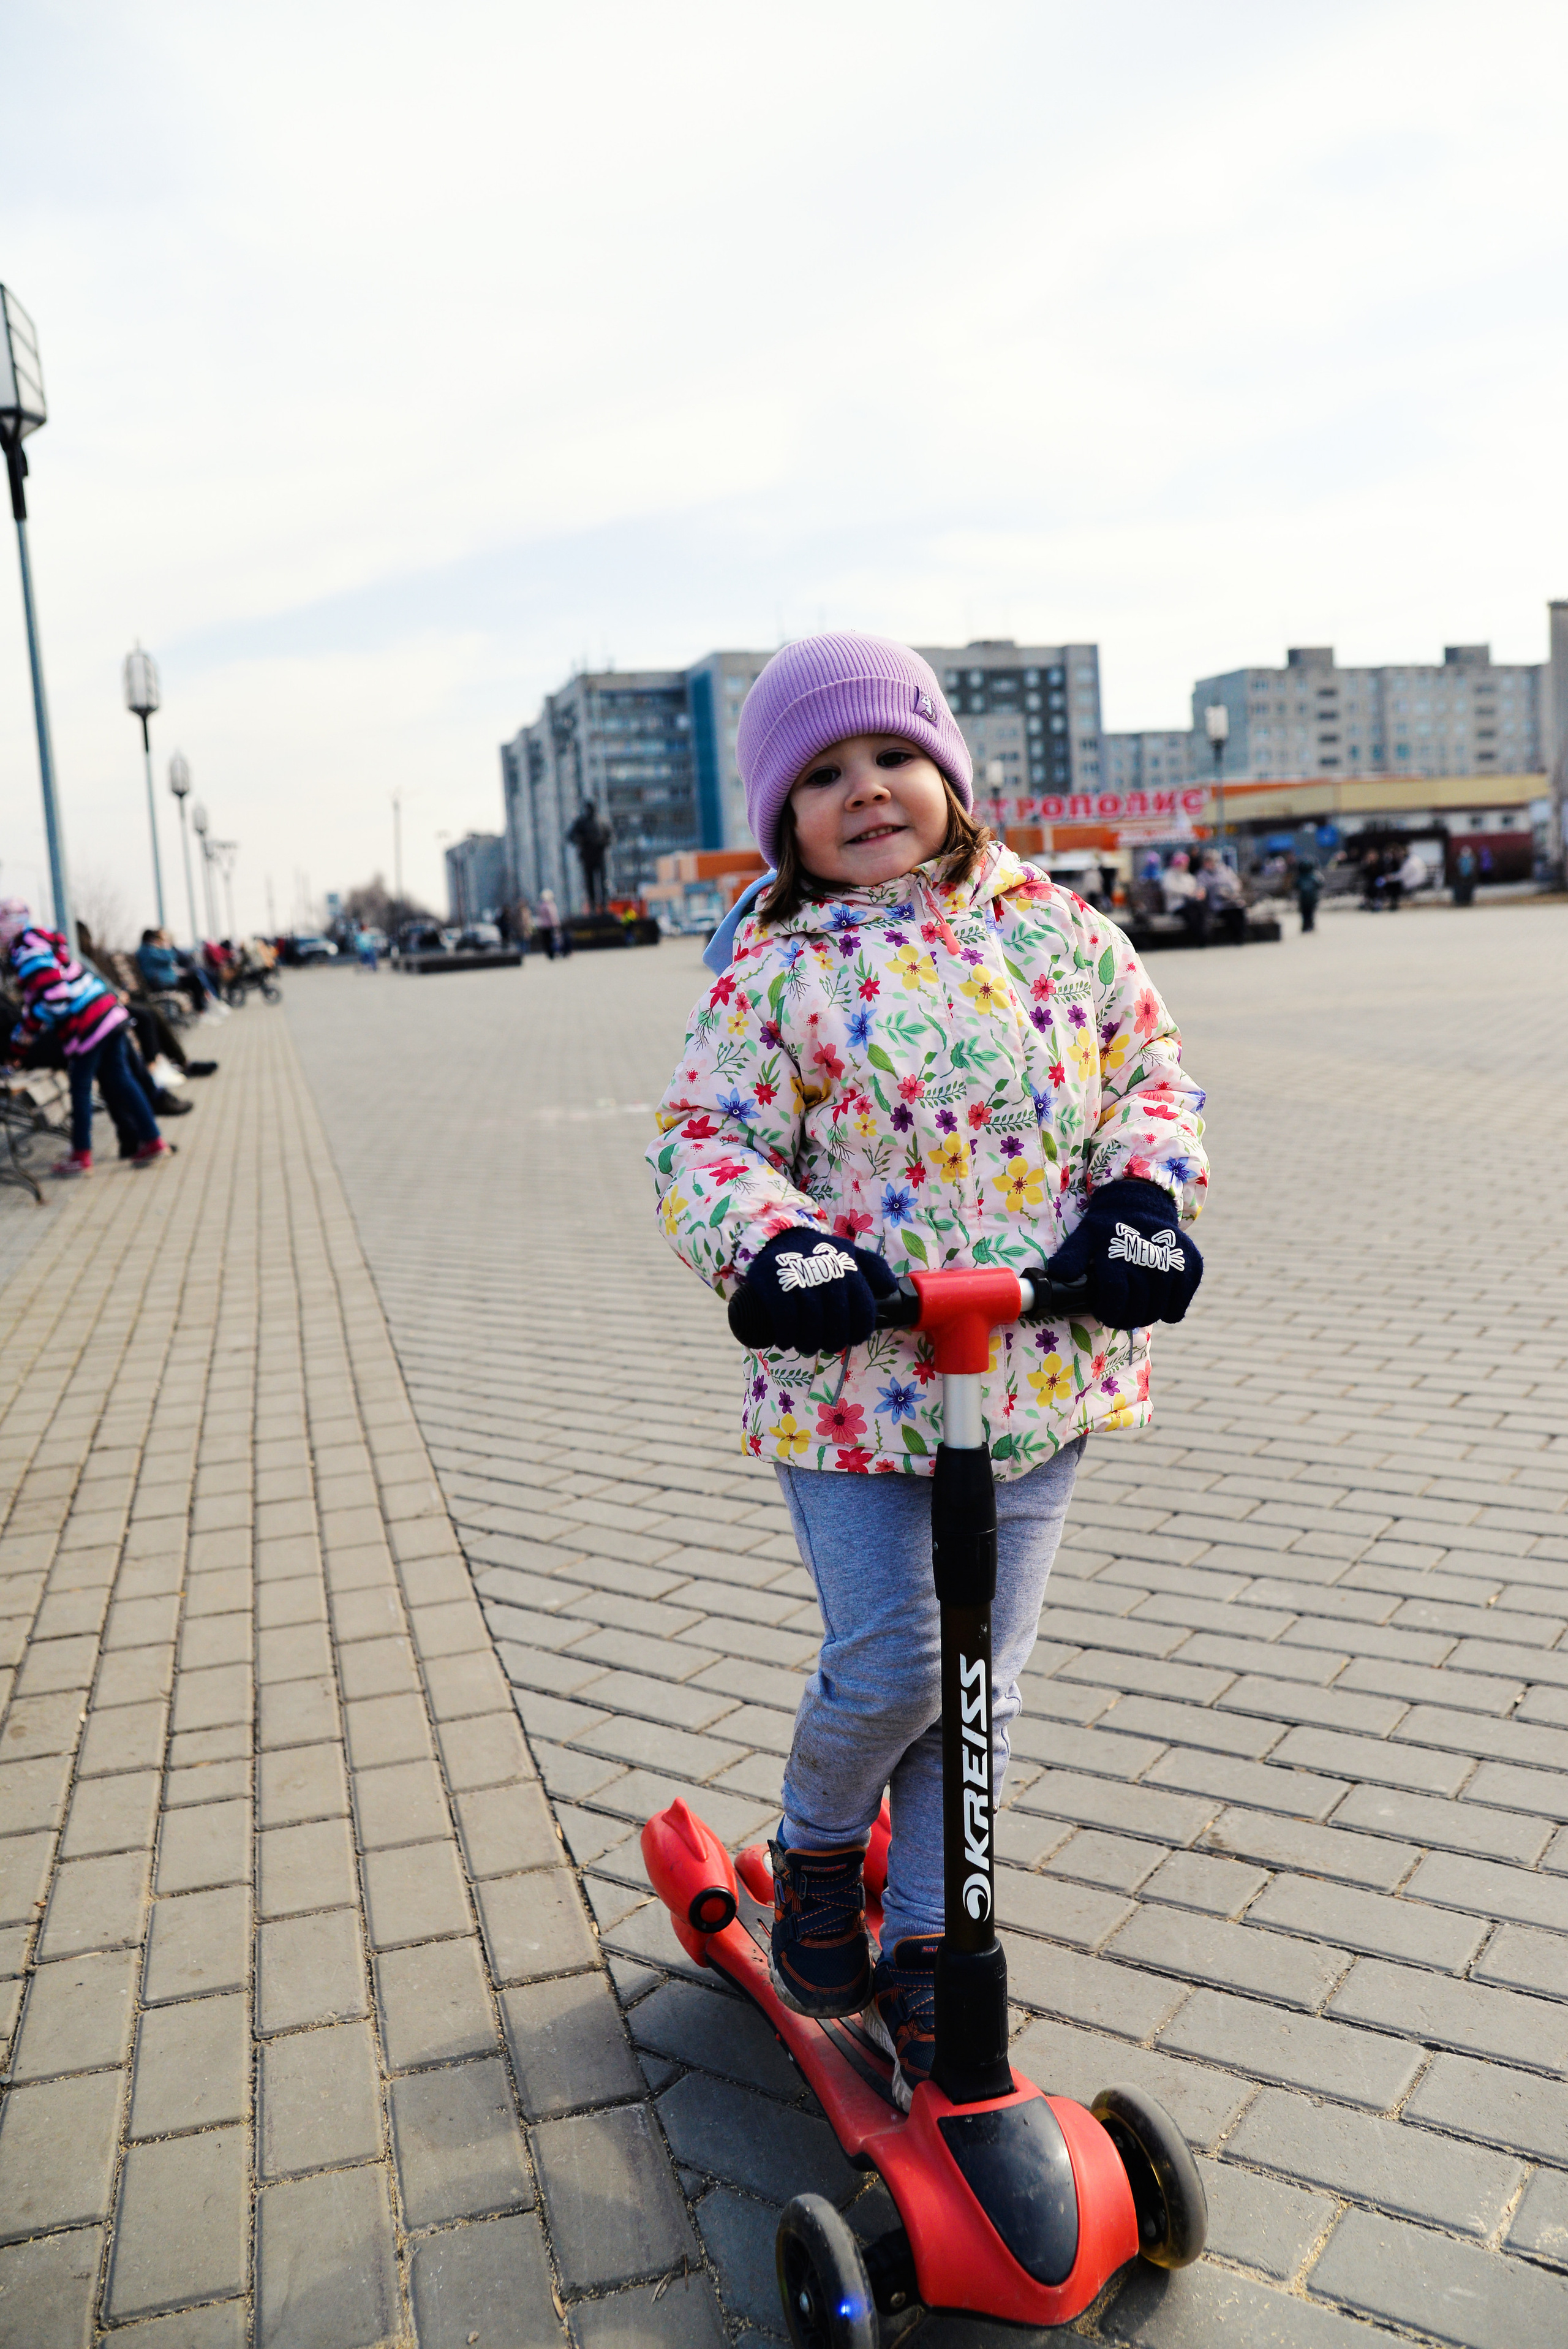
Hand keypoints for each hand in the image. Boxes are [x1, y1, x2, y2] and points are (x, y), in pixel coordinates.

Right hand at [742, 1228, 898, 1353]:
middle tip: (828, 1345)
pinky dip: (787, 1335)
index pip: (863, 1313)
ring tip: (807, 1346)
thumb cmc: (819, 1252)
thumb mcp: (849, 1253)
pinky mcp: (775, 1284)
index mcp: (850, 1271)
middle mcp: (829, 1275)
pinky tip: (786, 1342)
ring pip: (812, 1325)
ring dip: (810, 1343)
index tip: (851, 1340)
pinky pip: (785, 1319)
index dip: (859, 1333)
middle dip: (834, 1341)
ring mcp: (801, 1279)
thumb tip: (891, 1288)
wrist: (779, 1235)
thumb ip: (873, 1268)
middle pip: (838, 1324)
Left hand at [1046, 1179, 1201, 1330]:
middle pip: (1138, 1308)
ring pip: (1159, 1309)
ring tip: (1136, 1311)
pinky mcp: (1191, 1266)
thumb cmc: (1109, 1226)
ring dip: (1146, 1316)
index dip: (1109, 1312)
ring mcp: (1173, 1263)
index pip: (1117, 1298)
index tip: (1104, 1313)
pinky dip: (1170, 1312)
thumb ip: (1071, 1257)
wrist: (1141, 1203)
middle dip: (1125, 1318)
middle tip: (1119, 1316)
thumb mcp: (1085, 1236)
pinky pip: (1180, 1304)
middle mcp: (1149, 1259)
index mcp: (1119, 1254)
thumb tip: (1057, 1274)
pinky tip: (1159, 1306)